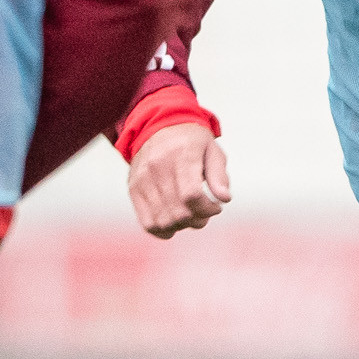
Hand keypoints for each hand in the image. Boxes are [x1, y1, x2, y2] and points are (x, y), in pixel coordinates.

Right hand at [126, 120, 231, 237]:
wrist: (156, 127)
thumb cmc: (191, 142)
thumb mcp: (212, 150)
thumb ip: (219, 175)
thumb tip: (224, 199)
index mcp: (181, 154)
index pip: (192, 195)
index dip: (207, 209)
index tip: (216, 207)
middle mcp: (158, 167)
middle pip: (178, 212)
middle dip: (198, 220)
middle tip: (205, 213)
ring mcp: (143, 180)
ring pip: (163, 221)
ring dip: (182, 226)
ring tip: (191, 216)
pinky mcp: (134, 190)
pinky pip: (148, 223)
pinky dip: (164, 231)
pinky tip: (176, 224)